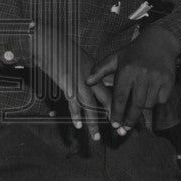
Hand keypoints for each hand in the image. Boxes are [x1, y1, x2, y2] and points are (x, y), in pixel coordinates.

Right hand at [31, 22, 111, 140]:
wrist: (52, 43)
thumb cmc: (68, 52)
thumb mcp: (84, 62)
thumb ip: (93, 75)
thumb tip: (99, 86)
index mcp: (98, 73)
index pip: (113, 92)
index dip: (121, 105)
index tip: (129, 117)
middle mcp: (92, 78)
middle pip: (107, 100)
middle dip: (114, 117)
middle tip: (121, 132)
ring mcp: (79, 83)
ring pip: (89, 106)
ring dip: (93, 123)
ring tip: (97, 137)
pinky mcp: (66, 85)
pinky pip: (72, 103)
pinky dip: (75, 115)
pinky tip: (78, 125)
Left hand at [87, 25, 179, 131]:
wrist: (161, 40)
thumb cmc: (135, 51)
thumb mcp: (116, 57)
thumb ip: (100, 69)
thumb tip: (87, 81)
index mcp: (127, 70)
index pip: (120, 98)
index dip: (117, 113)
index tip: (114, 124)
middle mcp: (142, 75)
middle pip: (135, 105)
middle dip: (129, 120)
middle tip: (124, 129)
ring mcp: (157, 78)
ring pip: (148, 103)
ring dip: (142, 111)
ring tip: (137, 114)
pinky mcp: (168, 80)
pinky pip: (161, 99)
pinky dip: (156, 103)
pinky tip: (151, 103)